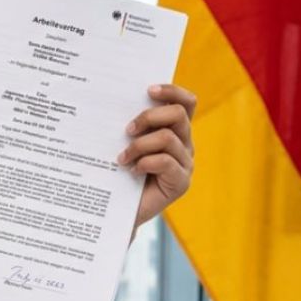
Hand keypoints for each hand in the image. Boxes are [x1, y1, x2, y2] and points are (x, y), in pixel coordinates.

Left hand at [118, 83, 195, 229]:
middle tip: (127, 130)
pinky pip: (166, 162)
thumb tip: (115, 99)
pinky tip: (132, 171)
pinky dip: (145, 163)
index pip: (186, 102)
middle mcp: (184, 144)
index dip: (172, 91)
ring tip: (122, 157)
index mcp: (174, 130)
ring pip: (168, 137)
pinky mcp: (181, 182)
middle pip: (179, 114)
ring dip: (140, 145)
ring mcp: (185, 163)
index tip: (148, 90)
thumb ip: (129, 124)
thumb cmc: (117, 172)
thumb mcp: (123, 142)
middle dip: (149, 116)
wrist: (116, 210)